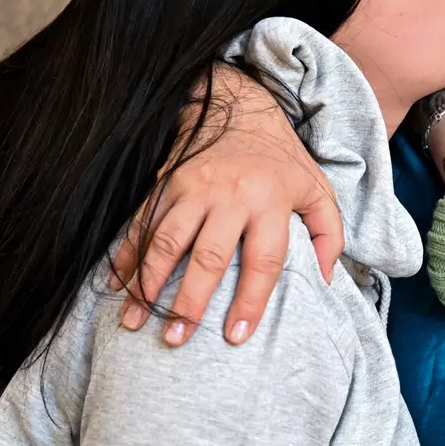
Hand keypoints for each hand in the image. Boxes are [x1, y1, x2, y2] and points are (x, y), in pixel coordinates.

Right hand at [111, 65, 343, 345]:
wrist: (239, 107)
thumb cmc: (282, 160)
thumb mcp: (318, 188)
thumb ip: (329, 233)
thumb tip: (325, 279)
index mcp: (271, 201)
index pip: (264, 260)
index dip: (251, 300)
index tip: (235, 335)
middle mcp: (230, 196)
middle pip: (209, 256)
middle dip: (189, 300)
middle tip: (175, 338)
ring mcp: (193, 188)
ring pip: (167, 241)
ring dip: (148, 283)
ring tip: (135, 321)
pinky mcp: (165, 182)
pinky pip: (141, 222)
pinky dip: (126, 255)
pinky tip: (115, 285)